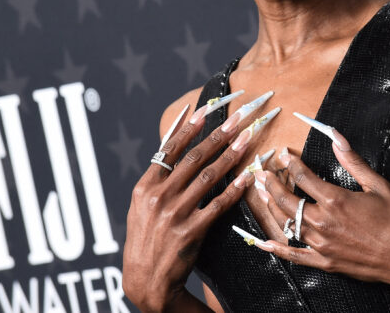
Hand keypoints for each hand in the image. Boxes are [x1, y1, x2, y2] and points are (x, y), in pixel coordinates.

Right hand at [122, 103, 255, 312]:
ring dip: (231, 155)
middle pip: (194, 158)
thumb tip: (172, 141)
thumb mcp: (141, 204)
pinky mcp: (191, 231)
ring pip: (208, 176)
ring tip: (247, 139)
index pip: (170, 149)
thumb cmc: (146, 237)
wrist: (145, 279)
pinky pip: (218, 205)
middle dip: (218, 135)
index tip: (207, 110)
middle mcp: (159, 197)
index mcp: (145, 186)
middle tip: (238, 119)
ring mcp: (175, 214)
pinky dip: (234, 189)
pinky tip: (248, 176)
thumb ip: (158, 176)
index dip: (190, 128)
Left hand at [253, 133, 389, 293]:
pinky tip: (264, 243)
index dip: (291, 164)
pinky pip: (294, 256)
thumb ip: (353, 160)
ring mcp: (321, 244)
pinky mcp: (324, 262)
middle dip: (271, 184)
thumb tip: (336, 137)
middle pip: (287, 200)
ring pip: (286, 223)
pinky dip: (277, 249)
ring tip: (263, 195)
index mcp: (335, 200)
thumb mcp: (377, 185)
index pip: (303, 177)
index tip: (284, 155)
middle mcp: (323, 222)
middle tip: (261, 173)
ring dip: (272, 207)